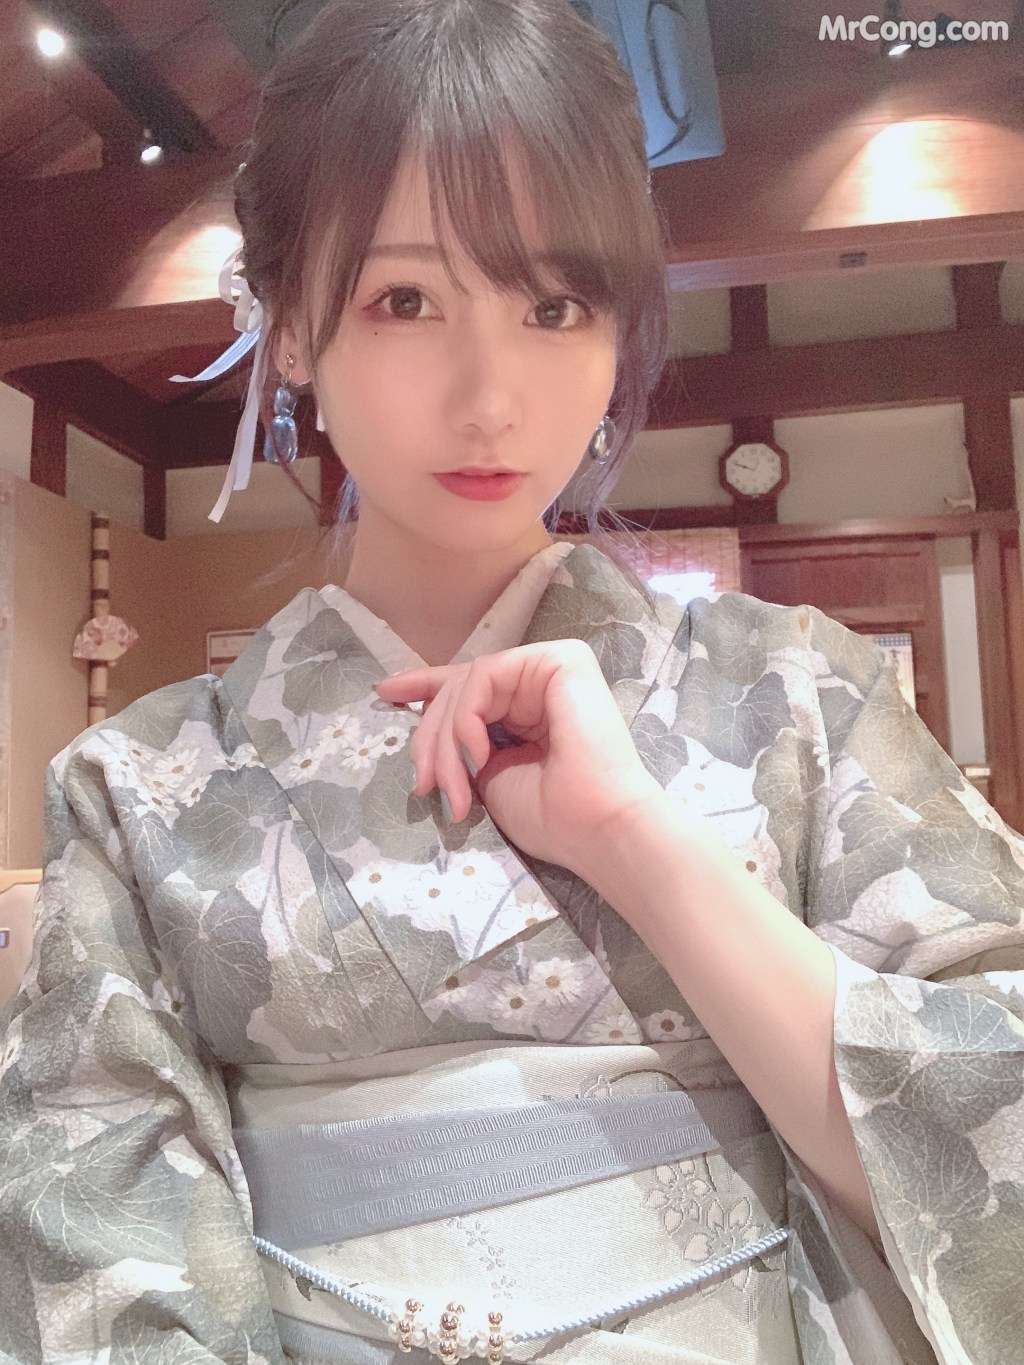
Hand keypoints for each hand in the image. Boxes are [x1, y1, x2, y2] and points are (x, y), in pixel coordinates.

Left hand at [373, 639, 662, 875]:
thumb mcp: (488, 774)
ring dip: (446, 739)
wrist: (596, 829)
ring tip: (449, 786)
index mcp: (531, 708)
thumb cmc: (552, 816)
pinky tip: (478, 754)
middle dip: (430, 736)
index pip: (469, 688)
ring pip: (468, 683)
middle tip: (423, 783)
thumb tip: (425, 728)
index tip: (384, 694)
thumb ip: (464, 742)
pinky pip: (487, 675)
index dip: (424, 687)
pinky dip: (468, 716)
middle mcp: (543, 682)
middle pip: (461, 688)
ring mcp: (553, 666)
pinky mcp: (561, 660)